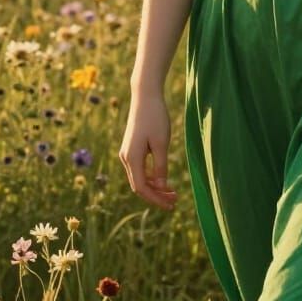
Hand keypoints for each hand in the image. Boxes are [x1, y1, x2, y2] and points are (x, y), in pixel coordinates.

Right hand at [118, 90, 178, 211]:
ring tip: (172, 192)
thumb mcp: (161, 143)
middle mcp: (126, 158)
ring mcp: (127, 153)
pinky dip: (151, 176)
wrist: (145, 96)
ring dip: (155, 186)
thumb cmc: (155, 117)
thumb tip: (161, 186)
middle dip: (156, 195)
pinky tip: (163, 179)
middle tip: (175, 200)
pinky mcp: (131, 147)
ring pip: (139, 178)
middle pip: (139, 185)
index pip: (141, 188)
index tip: (171, 204)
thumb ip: (160, 166)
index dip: (156, 199)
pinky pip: (139, 169)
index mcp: (132, 158)